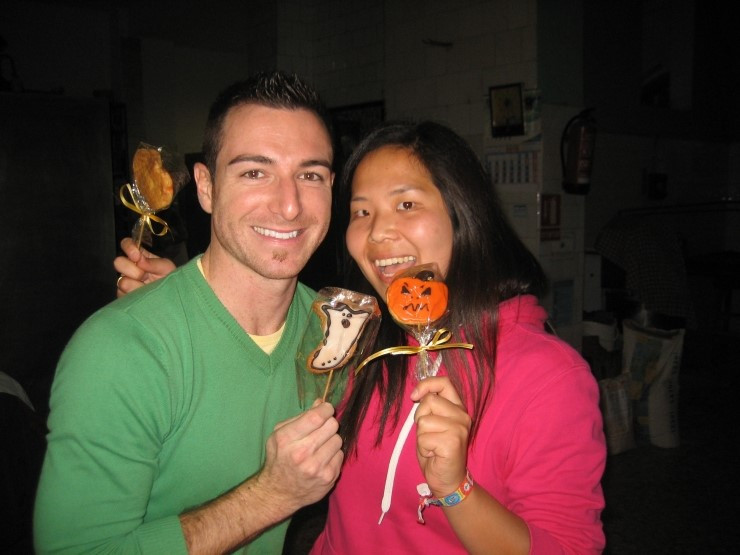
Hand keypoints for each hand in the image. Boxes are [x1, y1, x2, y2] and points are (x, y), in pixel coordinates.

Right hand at [113, 237, 176, 296]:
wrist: (170, 296)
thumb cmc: (169, 278)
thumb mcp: (166, 267)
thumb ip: (154, 263)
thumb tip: (139, 261)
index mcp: (139, 256)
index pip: (126, 244)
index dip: (128, 248)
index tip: (137, 256)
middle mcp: (129, 267)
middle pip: (118, 262)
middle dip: (132, 269)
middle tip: (144, 276)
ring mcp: (124, 281)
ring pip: (121, 281)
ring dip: (137, 286)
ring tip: (147, 288)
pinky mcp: (123, 295)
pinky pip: (123, 295)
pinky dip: (135, 296)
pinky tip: (143, 295)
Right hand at [257, 400, 342, 510]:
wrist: (278, 492)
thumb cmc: (279, 458)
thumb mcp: (279, 434)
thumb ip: (300, 417)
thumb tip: (321, 403)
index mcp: (286, 439)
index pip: (316, 417)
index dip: (325, 409)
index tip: (326, 410)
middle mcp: (301, 453)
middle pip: (331, 425)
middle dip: (328, 423)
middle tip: (321, 429)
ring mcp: (316, 467)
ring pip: (338, 439)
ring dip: (331, 440)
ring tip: (320, 446)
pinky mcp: (328, 477)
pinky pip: (340, 455)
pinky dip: (333, 454)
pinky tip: (323, 458)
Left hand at [410, 377, 470, 497]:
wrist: (447, 480)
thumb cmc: (436, 451)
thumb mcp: (432, 424)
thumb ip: (430, 408)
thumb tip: (417, 394)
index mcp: (458, 408)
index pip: (444, 382)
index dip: (426, 384)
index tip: (414, 396)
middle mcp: (462, 416)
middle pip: (429, 400)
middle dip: (420, 417)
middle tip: (428, 434)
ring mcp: (459, 428)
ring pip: (424, 420)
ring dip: (421, 436)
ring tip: (431, 445)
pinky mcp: (453, 442)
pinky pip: (424, 438)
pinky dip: (423, 448)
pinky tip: (433, 454)